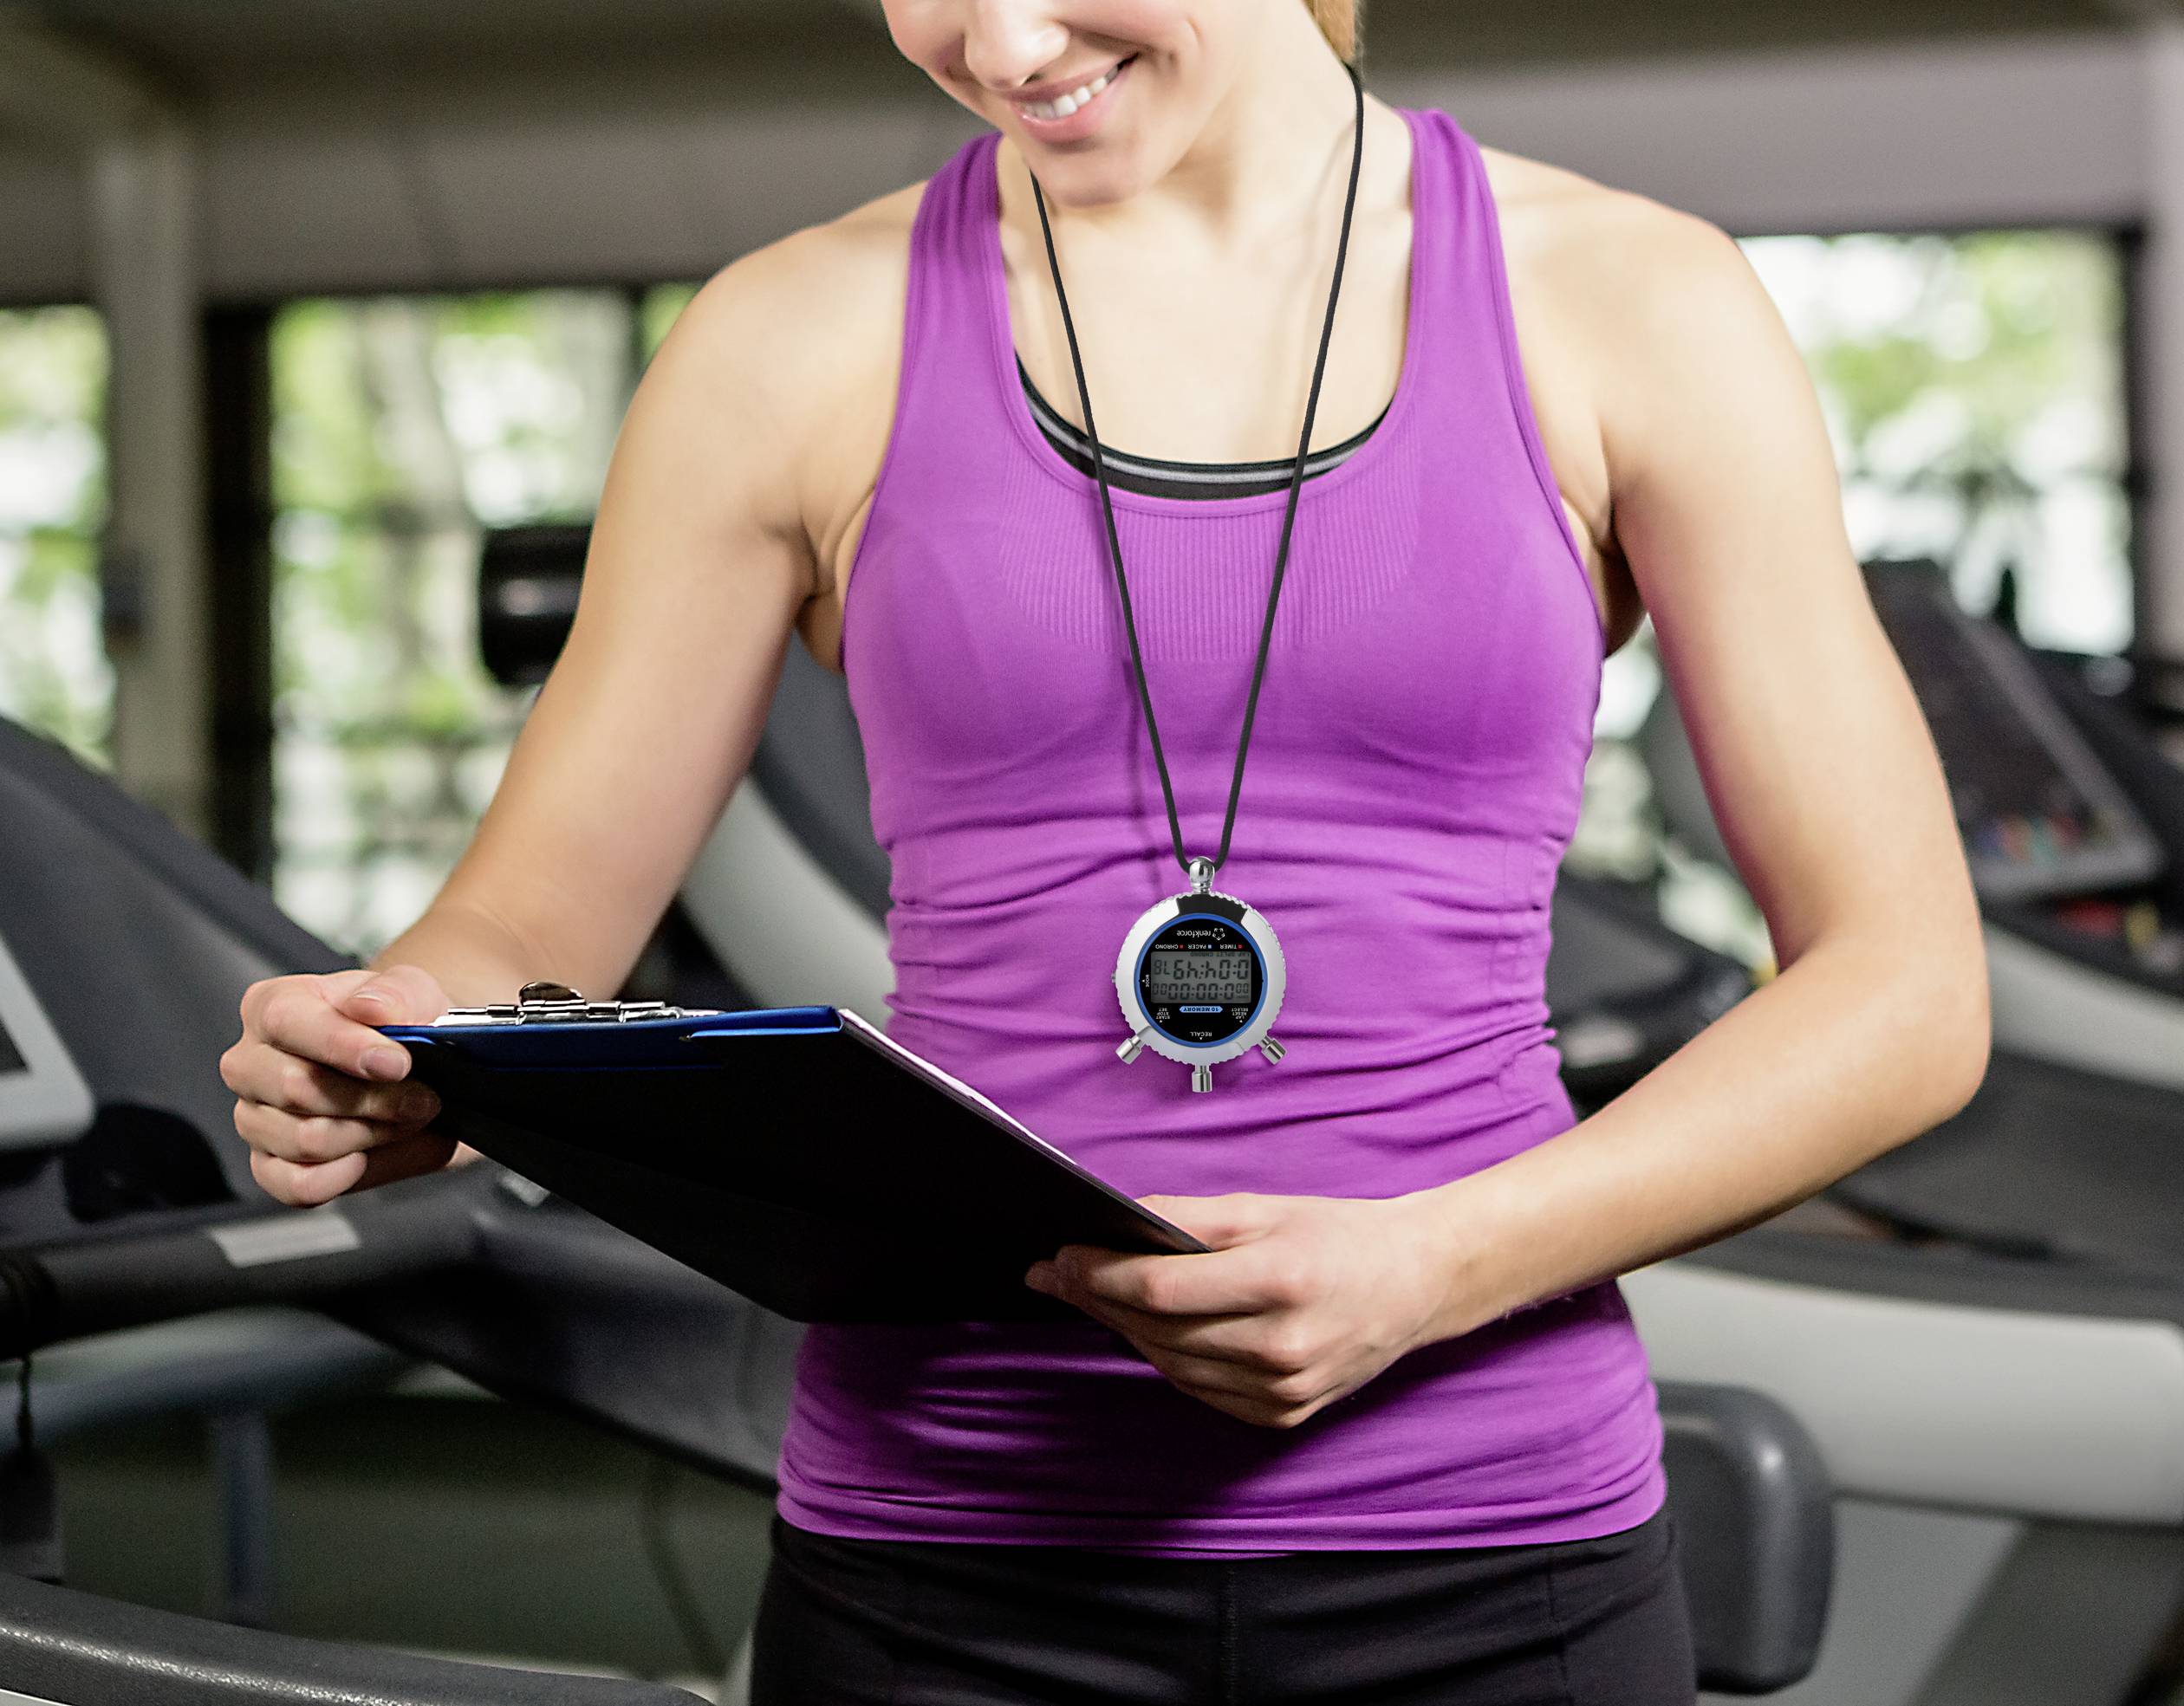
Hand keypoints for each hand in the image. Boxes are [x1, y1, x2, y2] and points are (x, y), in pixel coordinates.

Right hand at [220, 965, 456, 1205]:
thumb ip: (395, 993)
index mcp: (272, 1006)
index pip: (287, 1022)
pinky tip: (367, 1154)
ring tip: (405, 1118)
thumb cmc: (401, 1025)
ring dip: (372, 1134)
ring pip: (305, 1139)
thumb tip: (370, 1007)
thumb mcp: (412, 993)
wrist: (420, 1072)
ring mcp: (253, 1118)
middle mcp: (250, 1063)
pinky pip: (297, 1185)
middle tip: (422, 1097)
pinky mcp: (269, 1167)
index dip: (344, 1045)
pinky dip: (343, 1175)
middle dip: (373, 1098)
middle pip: (295, 1088)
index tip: (397, 1063)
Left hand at [1024, 1191, 1463, 1429]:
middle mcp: (1281, 1346)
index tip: (1060, 1256)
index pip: (1160, 1290)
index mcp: (1279, 1282)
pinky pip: (1200, 1389)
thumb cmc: (1337, 1236)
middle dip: (1098, 1299)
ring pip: (1171, 1365)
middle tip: (1056, 1273)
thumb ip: (1189, 1218)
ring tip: (1092, 1296)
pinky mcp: (1284, 1416)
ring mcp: (1284, 1391)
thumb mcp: (1265, 1208)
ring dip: (1124, 1331)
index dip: (1100, 1275)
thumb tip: (1117, 1222)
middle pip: (1158, 1331)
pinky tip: (1149, 1329)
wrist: (1417, 1284)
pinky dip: (1167, 1358)